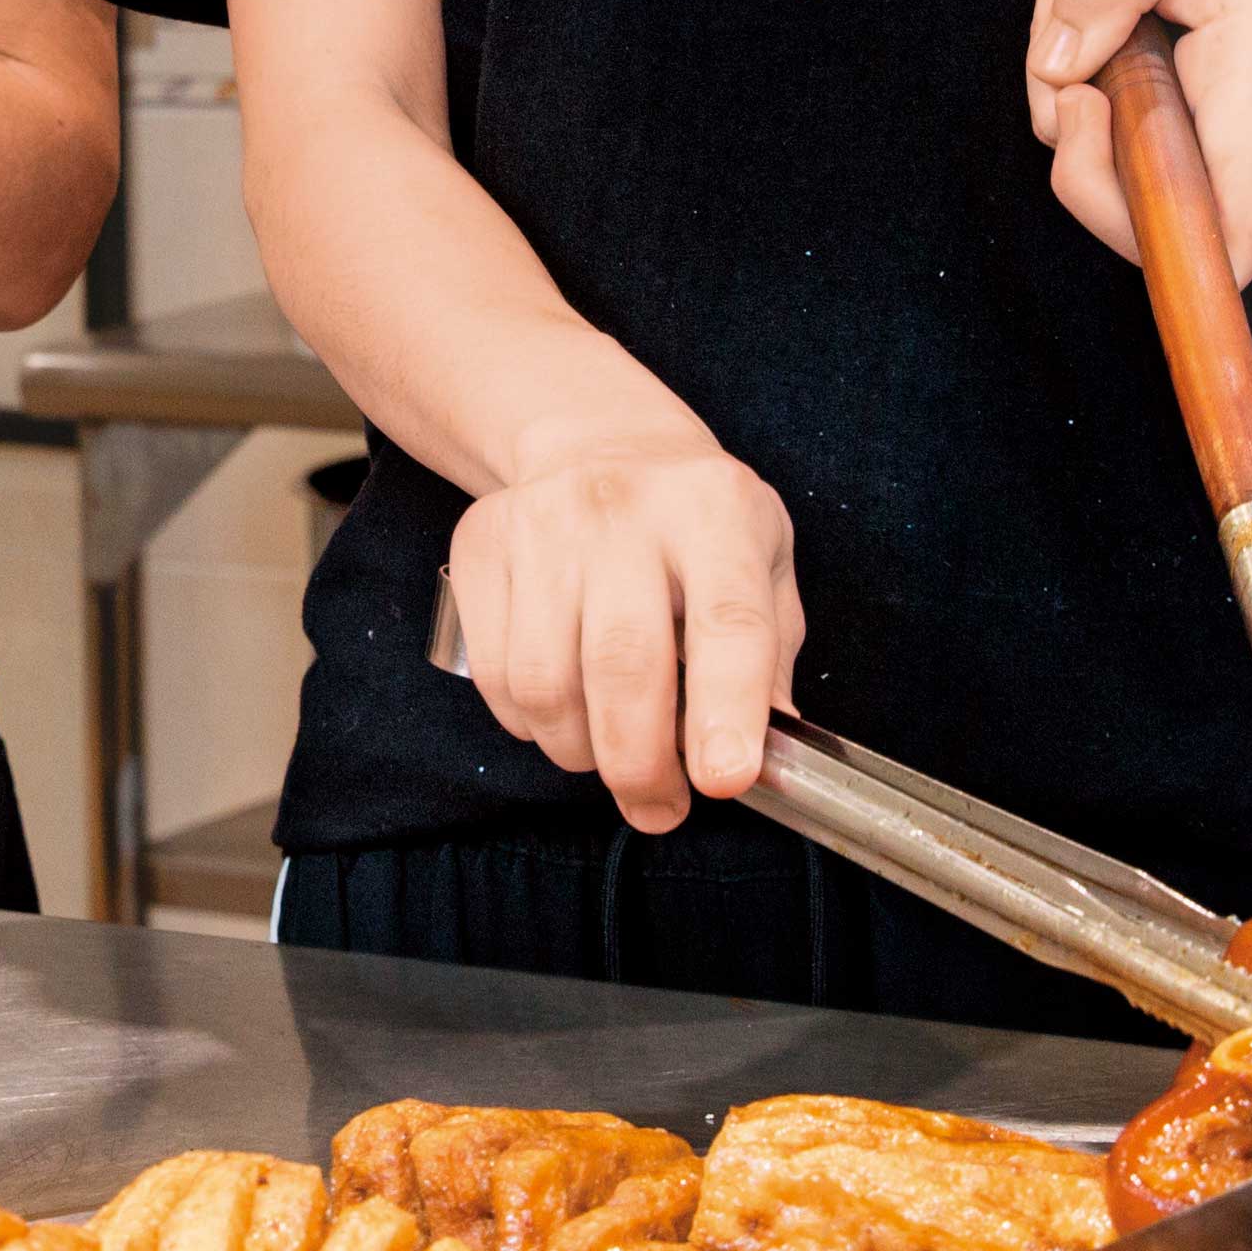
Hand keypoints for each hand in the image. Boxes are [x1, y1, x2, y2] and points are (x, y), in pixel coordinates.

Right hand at [447, 440, 801, 834]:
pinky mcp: (480, 545)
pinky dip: (529, 724)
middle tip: (659, 809)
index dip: (727, 710)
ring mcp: (542, 524)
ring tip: (609, 756)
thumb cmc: (695, 522)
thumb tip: (770, 751)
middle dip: (641, 764)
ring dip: (580, 752)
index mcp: (715, 511)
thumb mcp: (764, 561)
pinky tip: (563, 713)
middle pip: (623, 662)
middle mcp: (623, 508)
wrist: (599, 441)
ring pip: (545, 683)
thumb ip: (771, 653)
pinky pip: (496, 676)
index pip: (728, 622)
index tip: (725, 781)